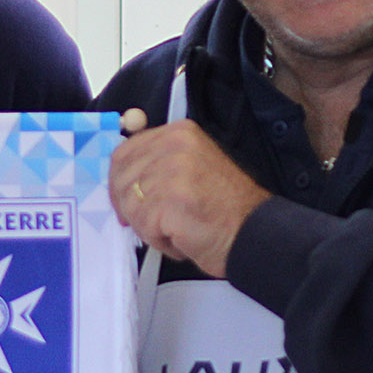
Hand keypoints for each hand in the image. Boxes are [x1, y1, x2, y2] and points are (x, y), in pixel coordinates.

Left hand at [109, 113, 269, 278]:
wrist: (253, 233)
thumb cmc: (224, 208)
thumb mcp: (191, 167)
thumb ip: (158, 163)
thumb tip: (121, 180)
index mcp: (178, 133)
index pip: (124, 152)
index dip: (118, 182)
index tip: (125, 201)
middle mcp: (174, 145)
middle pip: (122, 179)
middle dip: (132, 207)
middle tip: (154, 222)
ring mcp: (172, 171)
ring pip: (130, 205)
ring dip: (147, 225)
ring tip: (176, 228)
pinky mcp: (170, 200)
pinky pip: (143, 225)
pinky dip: (158, 239)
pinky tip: (181, 237)